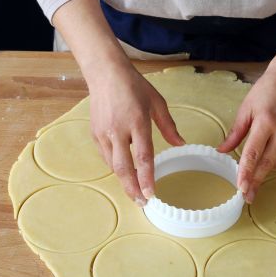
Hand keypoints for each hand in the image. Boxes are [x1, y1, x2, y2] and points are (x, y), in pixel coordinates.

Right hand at [88, 63, 183, 204]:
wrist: (105, 73)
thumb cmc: (134, 86)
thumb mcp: (157, 103)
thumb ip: (169, 126)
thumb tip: (180, 144)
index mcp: (137, 122)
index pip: (143, 156)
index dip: (147, 178)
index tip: (151, 194)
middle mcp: (118, 130)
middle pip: (124, 167)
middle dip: (133, 188)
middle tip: (142, 202)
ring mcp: (104, 133)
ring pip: (113, 165)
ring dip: (124, 181)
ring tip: (136, 192)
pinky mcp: (95, 134)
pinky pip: (106, 157)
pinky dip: (116, 167)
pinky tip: (125, 173)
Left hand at [217, 66, 275, 202]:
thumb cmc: (266, 92)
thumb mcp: (246, 109)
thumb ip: (235, 133)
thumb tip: (222, 151)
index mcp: (267, 121)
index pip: (254, 153)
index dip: (247, 172)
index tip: (242, 188)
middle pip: (267, 163)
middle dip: (256, 180)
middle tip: (247, 196)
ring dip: (265, 166)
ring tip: (258, 160)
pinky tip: (271, 151)